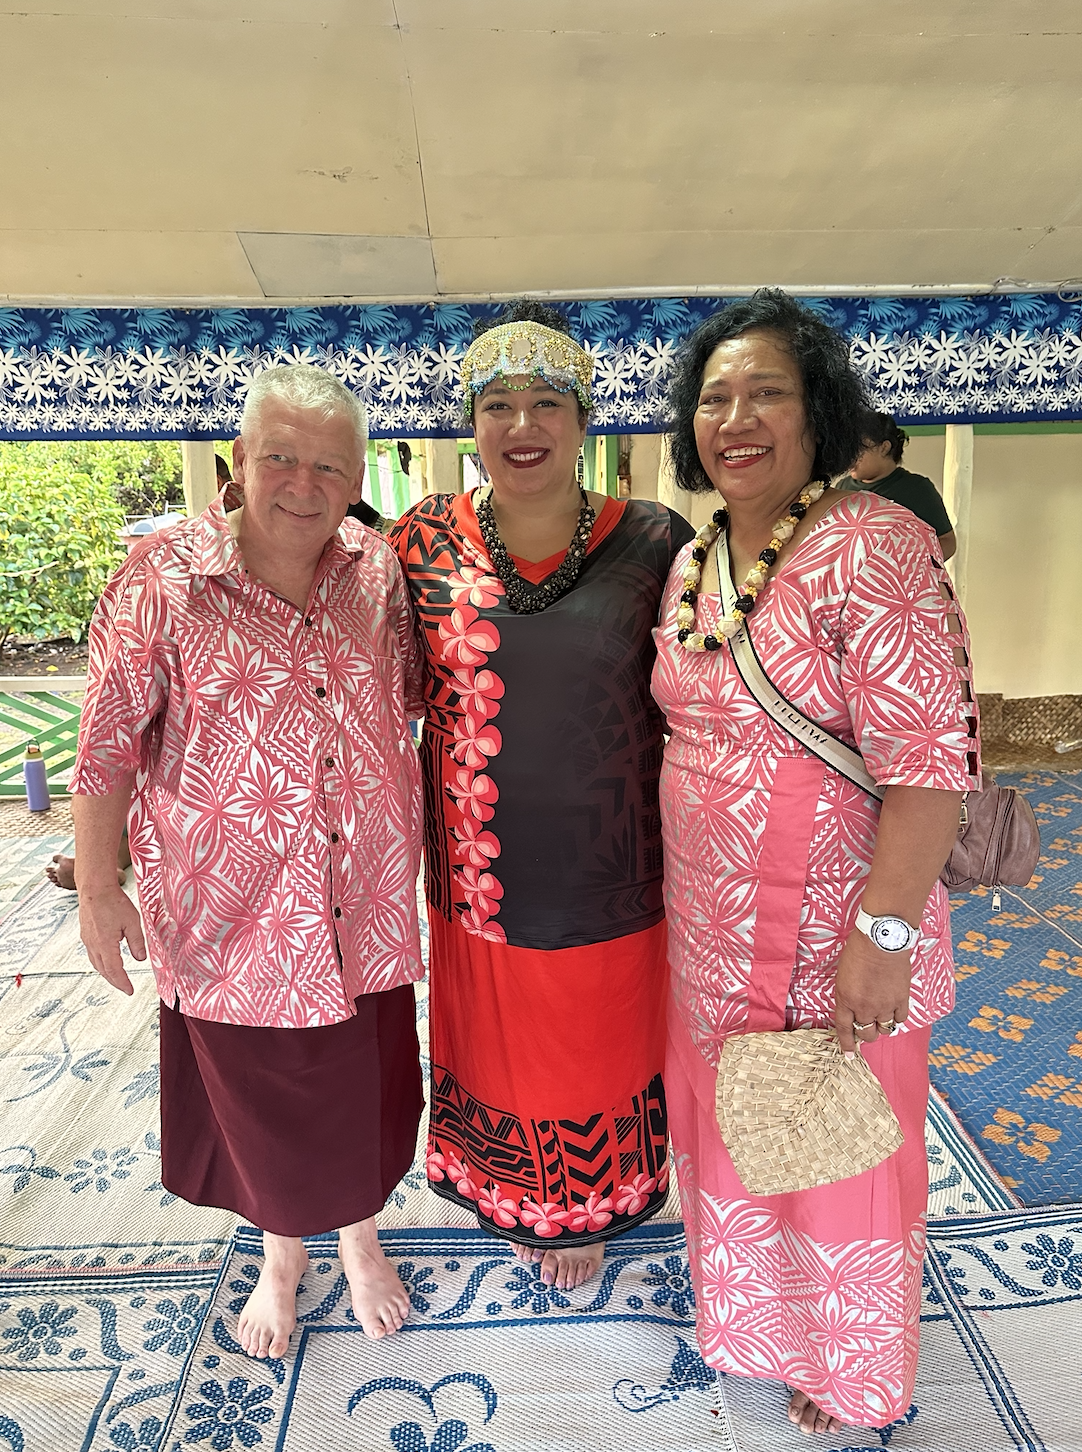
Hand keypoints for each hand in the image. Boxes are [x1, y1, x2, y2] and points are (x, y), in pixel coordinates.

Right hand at [78, 885, 146, 994]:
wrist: (94, 888)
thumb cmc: (113, 902)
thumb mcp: (132, 922)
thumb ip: (137, 942)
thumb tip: (140, 959)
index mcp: (105, 945)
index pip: (114, 970)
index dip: (122, 982)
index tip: (130, 991)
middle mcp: (93, 945)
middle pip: (104, 970)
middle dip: (115, 981)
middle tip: (125, 987)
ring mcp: (87, 940)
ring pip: (96, 963)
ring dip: (107, 973)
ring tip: (117, 978)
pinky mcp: (86, 934)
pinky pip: (93, 954)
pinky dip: (101, 962)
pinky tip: (107, 960)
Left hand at [833, 929, 910, 1055]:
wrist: (882, 940)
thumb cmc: (859, 951)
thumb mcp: (843, 974)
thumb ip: (847, 994)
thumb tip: (853, 1007)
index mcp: (846, 999)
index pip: (844, 1028)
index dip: (846, 1043)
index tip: (848, 1055)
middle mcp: (864, 1007)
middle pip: (866, 1033)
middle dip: (865, 1034)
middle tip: (867, 1027)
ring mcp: (884, 1005)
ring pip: (884, 1029)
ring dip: (881, 1026)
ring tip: (881, 1017)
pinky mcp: (902, 1000)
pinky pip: (900, 1019)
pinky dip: (896, 1018)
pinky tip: (894, 1011)